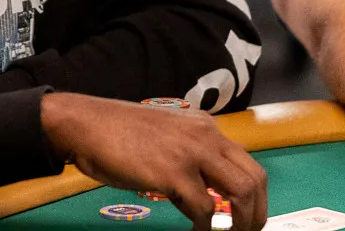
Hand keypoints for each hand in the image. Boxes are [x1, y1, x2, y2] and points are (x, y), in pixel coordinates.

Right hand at [41, 93, 266, 230]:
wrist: (86, 124)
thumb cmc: (117, 133)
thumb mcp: (165, 137)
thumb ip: (189, 156)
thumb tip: (205, 194)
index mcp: (204, 126)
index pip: (247, 161)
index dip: (254, 195)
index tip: (248, 215)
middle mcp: (205, 136)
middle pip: (254, 178)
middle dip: (257, 213)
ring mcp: (191, 153)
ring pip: (240, 193)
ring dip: (241, 223)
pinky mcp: (173, 172)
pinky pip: (205, 209)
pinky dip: (204, 227)